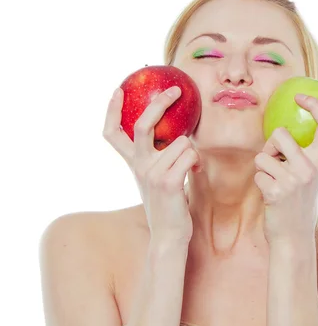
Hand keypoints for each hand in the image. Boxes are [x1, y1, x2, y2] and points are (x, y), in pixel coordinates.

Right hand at [102, 86, 201, 242]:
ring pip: (182, 142)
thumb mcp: (156, 178)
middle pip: (143, 124)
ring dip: (192, 151)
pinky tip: (196, 173)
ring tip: (190, 167)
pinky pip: (190, 155)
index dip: (112, 110)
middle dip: (159, 103)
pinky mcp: (169, 181)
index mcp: (133, 163)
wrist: (169, 235)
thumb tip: (179, 133)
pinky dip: (197, 162)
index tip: (118, 90)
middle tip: (175, 90)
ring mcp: (152, 173)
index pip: (112, 133)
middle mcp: (139, 166)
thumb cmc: (168, 205)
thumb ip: (160, 157)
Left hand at [254, 94, 317, 243]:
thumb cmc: (303, 207)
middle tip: (275, 162)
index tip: (300, 97)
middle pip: (280, 134)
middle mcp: (311, 168)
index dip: (315, 105)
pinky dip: (260, 183)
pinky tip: (270, 196)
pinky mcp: (276, 191)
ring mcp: (294, 179)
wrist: (294, 237)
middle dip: (270, 147)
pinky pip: (258, 173)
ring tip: (274, 182)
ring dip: (262, 168)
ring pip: (262, 155)